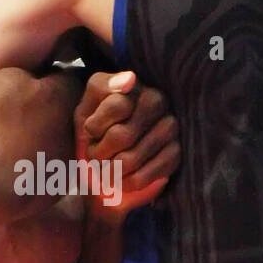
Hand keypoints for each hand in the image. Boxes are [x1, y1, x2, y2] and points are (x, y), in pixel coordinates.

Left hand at [75, 70, 180, 218]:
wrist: (105, 163)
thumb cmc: (95, 129)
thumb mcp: (87, 104)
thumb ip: (102, 88)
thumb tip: (130, 80)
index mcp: (137, 87)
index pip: (117, 107)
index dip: (95, 126)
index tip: (90, 131)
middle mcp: (159, 103)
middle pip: (121, 136)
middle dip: (99, 151)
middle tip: (96, 154)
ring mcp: (171, 129)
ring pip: (129, 160)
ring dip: (109, 170)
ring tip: (107, 166)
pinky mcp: (175, 155)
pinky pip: (142, 177)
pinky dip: (124, 183)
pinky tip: (120, 179)